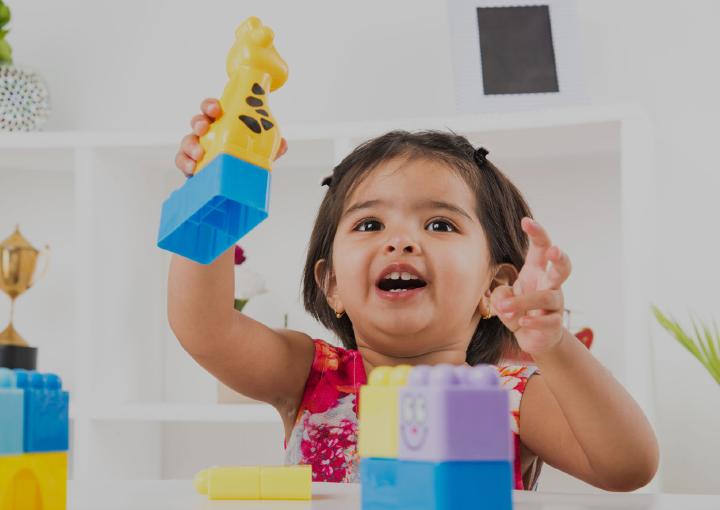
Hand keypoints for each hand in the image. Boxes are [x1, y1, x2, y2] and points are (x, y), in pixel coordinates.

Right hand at [174, 98, 287, 176]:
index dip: (210, 105)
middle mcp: (208, 134)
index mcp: (222, 124)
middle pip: (197, 122)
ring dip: (190, 145)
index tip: (214, 108)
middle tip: (203, 127)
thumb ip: (273, 146)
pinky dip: (185, 164)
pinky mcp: (192, 166)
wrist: (236, 183)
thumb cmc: (244, 158)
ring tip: (198, 154)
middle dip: (198, 121)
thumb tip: (284, 144)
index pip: (212, 109)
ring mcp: (197, 149)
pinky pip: (182, 162)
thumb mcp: (260, 150)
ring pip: (187, 141)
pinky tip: (192, 169)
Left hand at [490, 217, 571, 356]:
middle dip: (560, 257)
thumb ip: (499, 294)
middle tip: (553, 251)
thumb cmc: (518, 310)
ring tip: (504, 306)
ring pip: (547, 297)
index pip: (541, 248)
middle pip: (561, 268)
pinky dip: (534, 322)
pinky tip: (522, 323)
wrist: (533, 337)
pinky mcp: (554, 324)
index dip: (537, 233)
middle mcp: (549, 285)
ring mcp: (555, 305)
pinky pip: (548, 321)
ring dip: (524, 301)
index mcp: (536, 272)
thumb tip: (504, 301)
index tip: (526, 221)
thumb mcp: (502, 299)